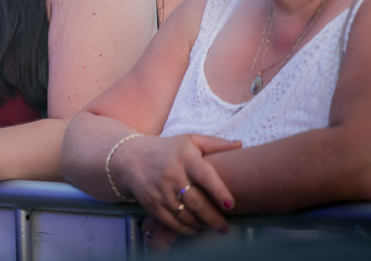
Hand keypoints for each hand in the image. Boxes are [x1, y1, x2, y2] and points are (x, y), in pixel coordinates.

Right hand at [117, 134, 239, 235]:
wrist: (130, 157)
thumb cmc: (167, 149)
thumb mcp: (189, 141)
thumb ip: (214, 144)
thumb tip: (239, 145)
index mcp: (184, 157)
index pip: (205, 176)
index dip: (219, 191)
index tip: (231, 205)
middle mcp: (171, 174)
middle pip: (196, 202)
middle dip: (213, 218)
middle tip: (225, 226)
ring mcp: (160, 190)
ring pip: (185, 215)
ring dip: (200, 225)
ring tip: (211, 226)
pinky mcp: (151, 203)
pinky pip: (171, 222)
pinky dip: (185, 229)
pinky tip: (194, 228)